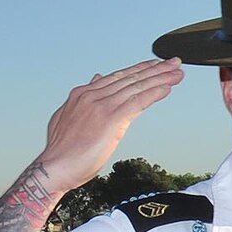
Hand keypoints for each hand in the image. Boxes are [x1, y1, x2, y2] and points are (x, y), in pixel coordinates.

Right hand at [36, 59, 185, 194]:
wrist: (53, 168)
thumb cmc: (61, 151)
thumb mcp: (68, 117)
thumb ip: (82, 99)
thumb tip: (95, 80)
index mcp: (83, 93)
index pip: (117, 77)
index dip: (139, 70)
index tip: (155, 65)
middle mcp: (93, 95)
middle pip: (130, 78)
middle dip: (155, 70)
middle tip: (175, 63)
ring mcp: (101, 106)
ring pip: (136, 87)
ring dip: (160, 79)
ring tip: (177, 73)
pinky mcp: (110, 119)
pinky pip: (137, 102)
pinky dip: (154, 93)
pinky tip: (167, 89)